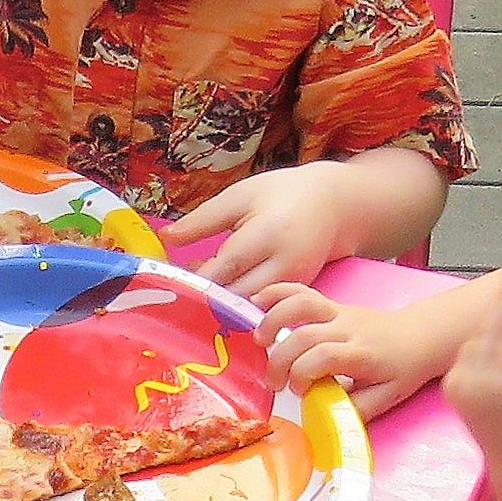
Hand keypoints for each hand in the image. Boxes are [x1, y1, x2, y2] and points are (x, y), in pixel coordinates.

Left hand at [171, 163, 360, 296]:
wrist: (334, 205)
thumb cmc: (281, 194)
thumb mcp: (240, 196)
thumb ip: (204, 220)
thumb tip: (167, 239)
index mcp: (268, 234)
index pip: (226, 267)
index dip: (198, 278)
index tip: (173, 279)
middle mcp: (284, 264)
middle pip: (237, 293)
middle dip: (209, 292)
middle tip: (186, 281)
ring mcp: (294, 281)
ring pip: (250, 305)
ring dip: (224, 299)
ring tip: (207, 277)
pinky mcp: (298, 292)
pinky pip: (264, 306)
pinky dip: (242, 300)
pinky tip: (228, 283)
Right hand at [259, 281, 438, 419]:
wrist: (422, 335)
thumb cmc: (404, 368)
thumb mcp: (388, 397)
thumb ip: (356, 409)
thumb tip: (325, 419)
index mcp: (361, 354)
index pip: (323, 357)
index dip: (302, 375)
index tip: (300, 392)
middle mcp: (347, 329)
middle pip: (304, 335)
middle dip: (280, 360)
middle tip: (274, 382)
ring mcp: (338, 312)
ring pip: (300, 304)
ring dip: (273, 319)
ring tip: (259, 341)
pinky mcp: (331, 305)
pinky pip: (302, 292)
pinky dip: (277, 293)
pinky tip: (257, 302)